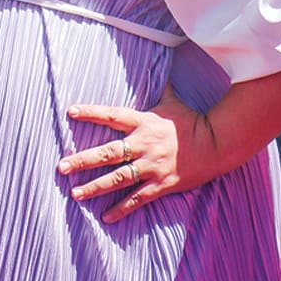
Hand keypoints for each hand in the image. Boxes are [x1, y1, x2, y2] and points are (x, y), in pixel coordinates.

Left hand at [58, 90, 235, 223]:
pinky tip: (105, 217)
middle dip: (83, 160)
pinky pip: (138, 199)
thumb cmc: (192, 122)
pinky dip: (122, 209)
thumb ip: (160, 88)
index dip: (91, 112)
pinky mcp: (163, 184)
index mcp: (143, 122)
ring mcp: (152, 166)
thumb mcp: (173, 102)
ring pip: (119, 178)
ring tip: (75, 193)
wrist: (219, 144)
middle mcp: (144, 145)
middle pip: (108, 153)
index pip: (112, 115)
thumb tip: (159, 63)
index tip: (70, 112)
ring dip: (95, 187)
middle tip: (62, 166)